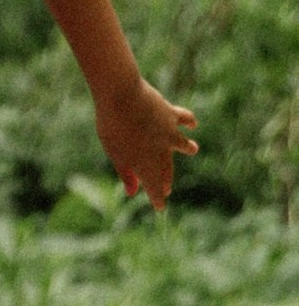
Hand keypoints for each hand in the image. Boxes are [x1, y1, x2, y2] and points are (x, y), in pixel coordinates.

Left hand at [93, 70, 197, 209]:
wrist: (122, 97)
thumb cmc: (113, 127)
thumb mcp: (114, 153)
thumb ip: (126, 173)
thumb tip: (133, 192)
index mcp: (147, 165)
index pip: (155, 189)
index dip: (158, 200)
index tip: (160, 208)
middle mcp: (162, 151)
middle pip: (166, 169)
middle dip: (165, 179)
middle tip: (166, 188)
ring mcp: (169, 132)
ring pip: (182, 143)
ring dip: (187, 147)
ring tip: (192, 149)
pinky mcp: (170, 114)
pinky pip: (183, 118)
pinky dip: (188, 121)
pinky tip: (192, 123)